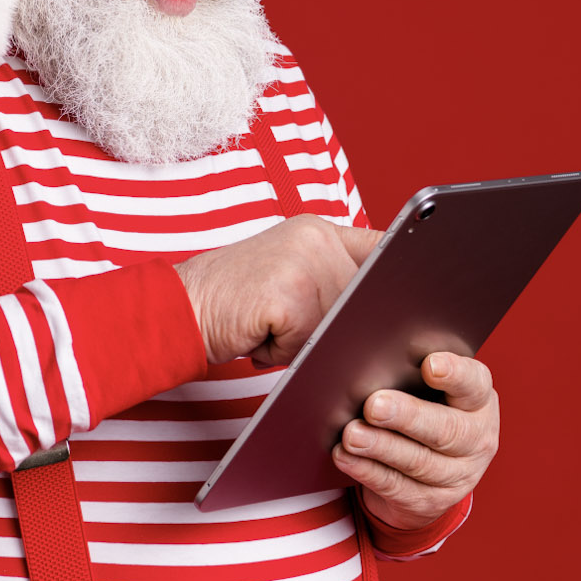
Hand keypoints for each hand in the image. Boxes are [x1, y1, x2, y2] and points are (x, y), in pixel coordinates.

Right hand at [174, 215, 382, 365]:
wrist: (179, 307)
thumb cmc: (232, 300)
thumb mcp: (286, 271)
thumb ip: (330, 276)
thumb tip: (383, 308)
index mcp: (318, 230)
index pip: (381, 247)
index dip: (393, 276)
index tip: (401, 292)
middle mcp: (316, 237)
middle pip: (361, 302)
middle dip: (329, 326)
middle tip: (283, 319)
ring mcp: (305, 262)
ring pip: (336, 326)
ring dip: (303, 341)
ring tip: (268, 324)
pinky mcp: (290, 294)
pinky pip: (308, 343)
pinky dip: (281, 350)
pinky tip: (257, 332)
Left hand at [332, 352, 498, 533]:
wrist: (432, 471)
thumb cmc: (424, 409)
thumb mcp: (429, 391)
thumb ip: (409, 374)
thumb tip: (368, 361)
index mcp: (479, 401)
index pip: (474, 383)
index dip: (455, 374)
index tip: (429, 365)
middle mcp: (476, 439)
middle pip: (445, 429)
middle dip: (407, 416)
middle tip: (374, 406)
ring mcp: (457, 475)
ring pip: (419, 462)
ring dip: (382, 447)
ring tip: (352, 434)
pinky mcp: (431, 502)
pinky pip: (396, 487)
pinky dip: (368, 471)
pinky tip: (346, 456)